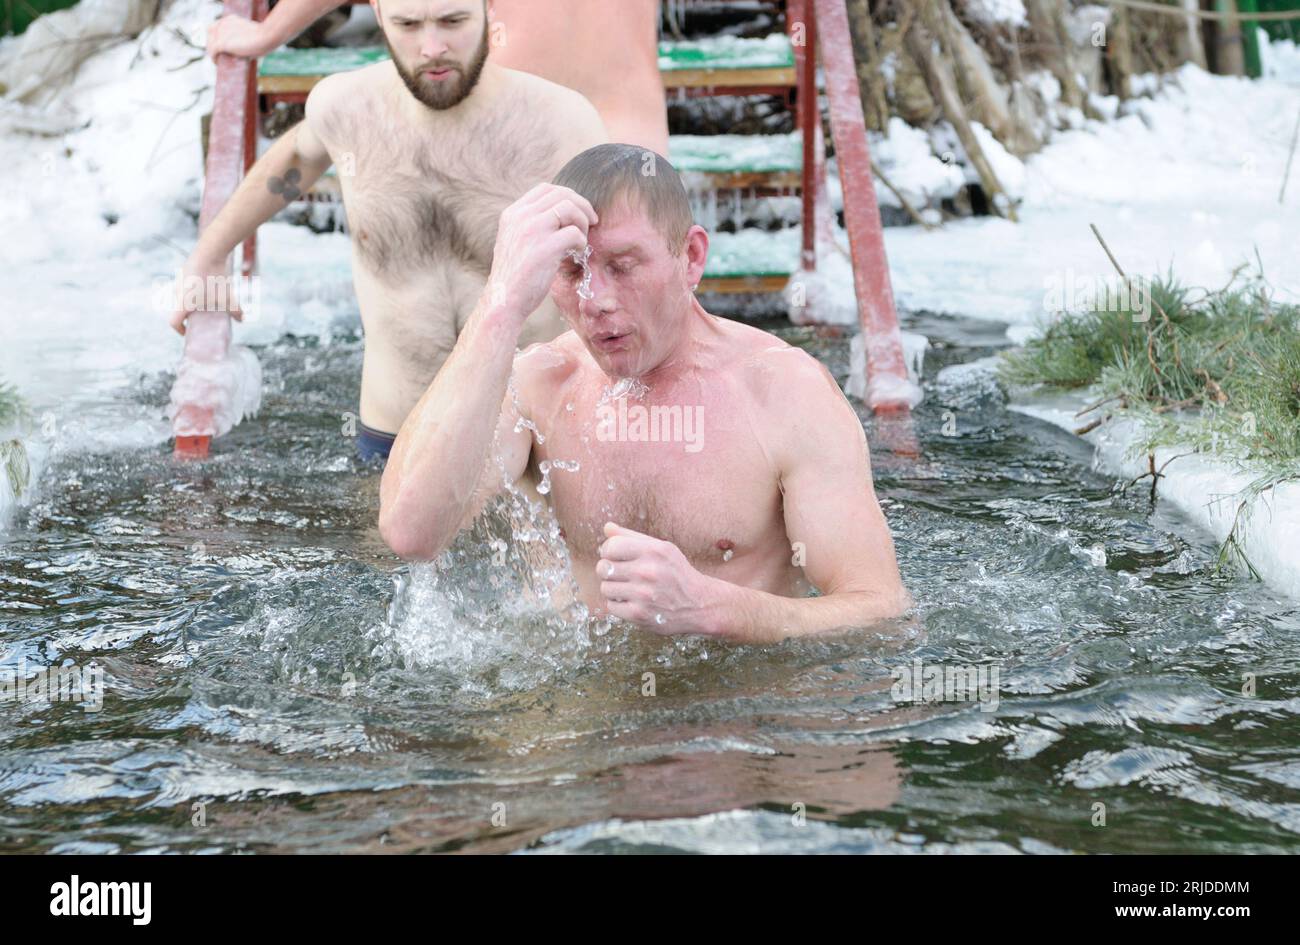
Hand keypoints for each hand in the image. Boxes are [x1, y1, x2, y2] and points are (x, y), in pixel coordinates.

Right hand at [170, 255, 241, 334]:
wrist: (210, 250)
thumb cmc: (216, 277)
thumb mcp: (228, 297)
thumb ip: (235, 310)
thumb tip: (241, 320)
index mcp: (183, 303)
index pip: (173, 322)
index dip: (180, 330)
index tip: (189, 332)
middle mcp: (177, 293)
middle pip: (176, 310)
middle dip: (186, 317)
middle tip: (199, 320)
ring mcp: (178, 281)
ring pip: (180, 297)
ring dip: (188, 303)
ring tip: (204, 305)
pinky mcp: (183, 272)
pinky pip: (185, 286)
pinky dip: (192, 291)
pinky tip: (205, 289)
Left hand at [207, 15, 271, 60]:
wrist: (266, 37)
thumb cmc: (265, 38)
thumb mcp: (250, 35)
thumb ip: (243, 38)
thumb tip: (245, 52)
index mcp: (229, 19)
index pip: (216, 27)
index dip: (216, 37)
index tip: (220, 47)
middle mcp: (223, 23)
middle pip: (210, 34)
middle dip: (212, 45)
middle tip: (218, 55)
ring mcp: (221, 32)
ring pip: (210, 43)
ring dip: (212, 52)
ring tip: (217, 60)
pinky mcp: (222, 42)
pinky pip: (213, 51)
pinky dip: (214, 58)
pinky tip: (217, 63)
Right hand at [485, 184, 596, 323]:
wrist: (504, 301)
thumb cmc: (515, 278)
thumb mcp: (515, 243)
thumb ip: (530, 227)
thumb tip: (560, 218)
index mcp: (512, 214)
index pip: (545, 189)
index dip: (567, 196)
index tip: (577, 211)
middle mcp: (520, 217)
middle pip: (561, 195)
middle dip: (581, 206)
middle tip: (592, 222)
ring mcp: (532, 230)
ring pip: (569, 208)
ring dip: (583, 222)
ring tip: (582, 240)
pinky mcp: (545, 247)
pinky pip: (574, 233)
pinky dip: (582, 242)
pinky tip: (577, 253)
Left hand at [597, 522, 725, 635]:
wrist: (699, 605)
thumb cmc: (677, 574)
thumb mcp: (662, 549)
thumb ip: (632, 537)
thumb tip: (607, 527)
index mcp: (653, 551)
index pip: (610, 546)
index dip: (608, 551)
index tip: (616, 557)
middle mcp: (647, 571)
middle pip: (603, 567)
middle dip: (609, 570)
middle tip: (622, 574)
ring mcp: (643, 594)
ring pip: (605, 588)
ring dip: (613, 589)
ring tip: (628, 589)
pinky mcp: (639, 614)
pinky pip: (611, 606)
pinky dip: (618, 604)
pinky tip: (632, 601)